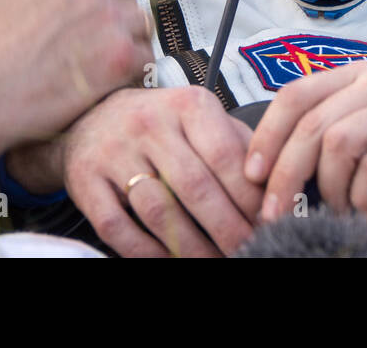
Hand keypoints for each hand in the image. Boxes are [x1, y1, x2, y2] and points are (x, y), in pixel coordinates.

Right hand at [0, 0, 151, 161]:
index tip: (78, 12)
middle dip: (111, 12)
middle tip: (93, 38)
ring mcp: (110, 21)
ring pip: (139, 22)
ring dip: (128, 36)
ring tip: (107, 57)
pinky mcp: (120, 59)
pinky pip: (145, 57)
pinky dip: (134, 67)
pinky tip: (114, 78)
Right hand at [51, 87, 263, 256]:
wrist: (88, 117)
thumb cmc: (160, 124)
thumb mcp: (198, 118)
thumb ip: (237, 143)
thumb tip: (279, 182)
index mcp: (186, 104)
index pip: (226, 155)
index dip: (250, 197)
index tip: (270, 224)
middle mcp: (148, 123)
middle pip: (196, 188)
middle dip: (228, 229)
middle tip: (249, 252)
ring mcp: (113, 152)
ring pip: (160, 212)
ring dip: (193, 249)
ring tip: (217, 262)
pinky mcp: (86, 181)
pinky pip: (118, 228)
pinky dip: (147, 253)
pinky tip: (170, 262)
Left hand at [245, 63, 366, 220]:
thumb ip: (337, 145)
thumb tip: (282, 176)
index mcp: (362, 77)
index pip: (296, 95)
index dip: (267, 134)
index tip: (253, 174)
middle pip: (311, 123)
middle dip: (285, 173)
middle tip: (275, 210)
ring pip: (338, 142)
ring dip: (328, 188)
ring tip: (336, 212)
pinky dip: (362, 198)